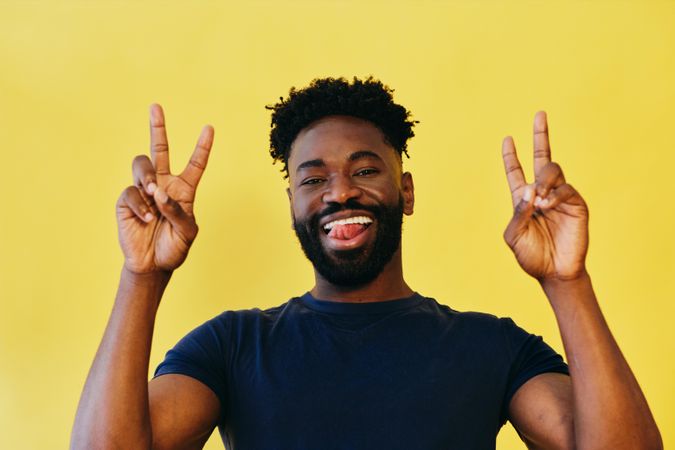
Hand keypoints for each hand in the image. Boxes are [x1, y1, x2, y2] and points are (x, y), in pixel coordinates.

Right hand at [116, 104, 213, 273]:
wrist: (152, 266)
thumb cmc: (174, 248)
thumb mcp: (187, 232)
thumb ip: (178, 211)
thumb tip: (159, 192)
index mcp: (184, 190)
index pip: (195, 164)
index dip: (202, 147)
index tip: (209, 128)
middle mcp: (164, 185)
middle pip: (159, 149)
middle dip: (157, 128)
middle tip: (155, 107)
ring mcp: (144, 191)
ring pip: (142, 165)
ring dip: (148, 177)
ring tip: (153, 194)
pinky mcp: (127, 201)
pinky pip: (131, 192)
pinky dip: (140, 205)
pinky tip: (147, 218)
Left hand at [501, 111, 587, 281]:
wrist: (554, 273)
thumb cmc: (531, 256)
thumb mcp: (514, 236)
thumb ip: (517, 213)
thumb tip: (529, 190)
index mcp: (523, 199)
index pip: (516, 171)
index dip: (511, 156)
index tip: (507, 139)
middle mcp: (541, 193)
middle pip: (541, 158)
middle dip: (540, 135)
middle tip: (540, 114)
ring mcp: (559, 197)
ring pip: (553, 170)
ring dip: (544, 180)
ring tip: (540, 201)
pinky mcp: (576, 204)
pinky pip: (566, 189)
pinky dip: (555, 195)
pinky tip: (548, 205)